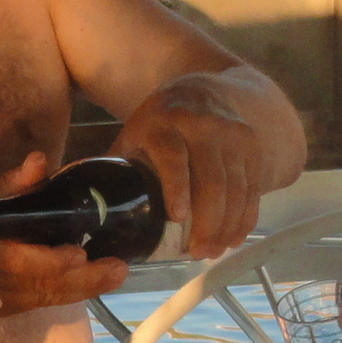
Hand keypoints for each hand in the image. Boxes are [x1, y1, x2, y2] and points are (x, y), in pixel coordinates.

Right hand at [0, 151, 128, 311]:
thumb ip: (5, 186)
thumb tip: (40, 162)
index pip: (23, 262)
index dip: (53, 260)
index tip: (80, 254)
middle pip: (44, 287)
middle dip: (84, 280)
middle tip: (118, 269)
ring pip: (43, 299)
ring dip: (80, 290)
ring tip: (112, 276)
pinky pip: (33, 305)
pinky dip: (60, 296)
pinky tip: (83, 286)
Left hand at [110, 75, 267, 256]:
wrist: (203, 90)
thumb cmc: (159, 124)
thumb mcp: (134, 135)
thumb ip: (116, 169)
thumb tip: (88, 212)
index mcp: (164, 122)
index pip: (173, 155)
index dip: (176, 187)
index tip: (177, 217)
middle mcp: (203, 124)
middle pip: (211, 178)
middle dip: (207, 220)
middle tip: (198, 252)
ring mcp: (231, 134)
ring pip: (236, 187)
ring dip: (227, 225)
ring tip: (213, 251)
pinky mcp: (251, 145)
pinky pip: (253, 187)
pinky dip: (245, 216)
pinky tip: (234, 237)